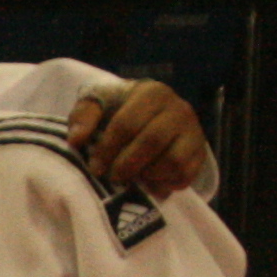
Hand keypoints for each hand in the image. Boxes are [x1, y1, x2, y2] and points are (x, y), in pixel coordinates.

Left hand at [63, 79, 208, 193]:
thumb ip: (83, 116)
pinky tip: (149, 181)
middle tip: (113, 176)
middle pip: (151, 142)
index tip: (95, 166)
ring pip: (172, 161)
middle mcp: (179, 108)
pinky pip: (185, 175)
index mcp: (153, 92)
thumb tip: (76, 140)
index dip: (107, 149)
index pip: (127, 123)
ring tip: (132, 177)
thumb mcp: (99, 105)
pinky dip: (165, 184)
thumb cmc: (121, 109)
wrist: (152, 115)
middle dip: (126, 165)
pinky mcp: (200, 153)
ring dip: (147, 175)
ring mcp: (194, 131)